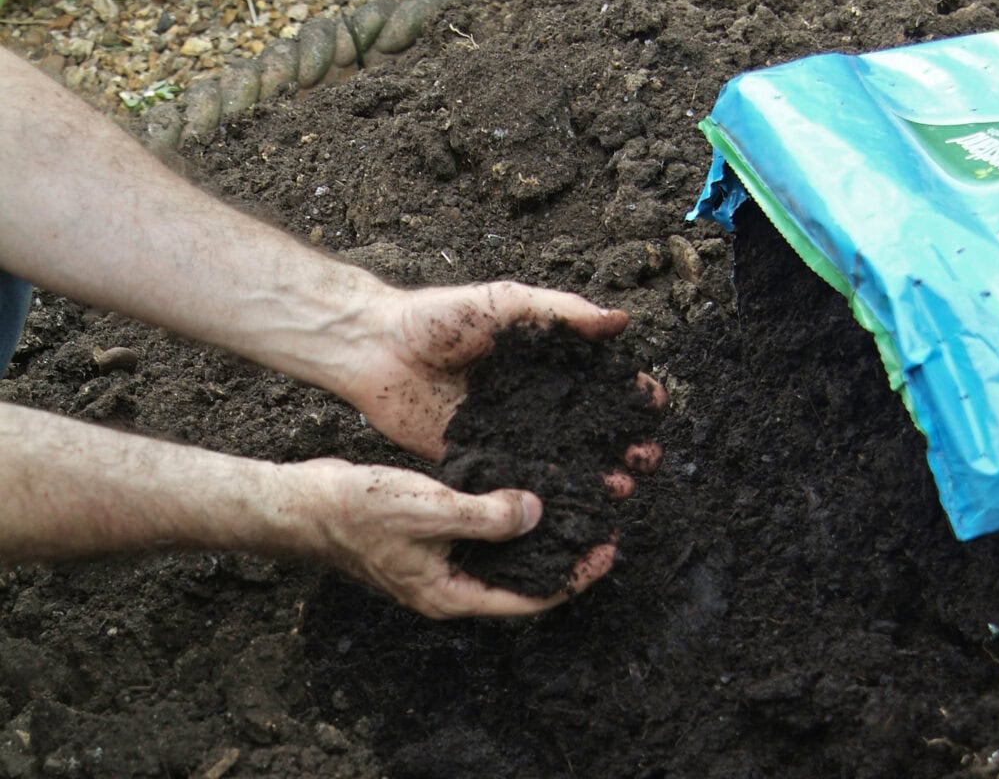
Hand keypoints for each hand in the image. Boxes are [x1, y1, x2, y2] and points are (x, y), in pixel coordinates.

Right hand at [290, 458, 615, 617]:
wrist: (304, 504)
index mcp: (452, 596)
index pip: (529, 599)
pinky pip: (481, 530)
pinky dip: (507, 514)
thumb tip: (537, 513)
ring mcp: (439, 562)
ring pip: (503, 553)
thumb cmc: (358, 513)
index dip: (573, 578)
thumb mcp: (431, 511)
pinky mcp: (431, 535)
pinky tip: (526, 487)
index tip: (607, 550)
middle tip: (601, 524)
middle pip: (522, 578)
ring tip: (575, 504)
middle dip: (562, 555)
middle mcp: (450, 585)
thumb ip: (486, 516)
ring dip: (537, 532)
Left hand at [343, 281, 665, 477]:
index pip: (600, 379)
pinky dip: (546, 499)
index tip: (654, 404)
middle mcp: (532, 401)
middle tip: (645, 459)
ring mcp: (509, 434)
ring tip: (622, 488)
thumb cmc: (438, 317)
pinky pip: (518, 483)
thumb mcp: (504, 303)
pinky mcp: (479, 460)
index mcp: (543, 362)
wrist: (376, 349)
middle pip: (590, 428)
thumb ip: (561, 311)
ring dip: (595, 476)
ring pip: (562, 462)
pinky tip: (571, 509)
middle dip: (624, 443)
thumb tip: (620, 321)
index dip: (630, 392)